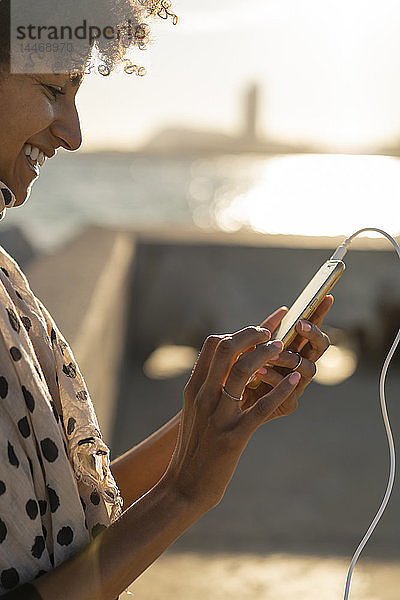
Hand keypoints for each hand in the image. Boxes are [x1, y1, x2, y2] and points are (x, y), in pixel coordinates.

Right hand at [165, 326, 301, 510]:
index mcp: (194, 389)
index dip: (237, 333)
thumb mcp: (194, 411)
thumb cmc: (193, 448)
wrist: (183, 487)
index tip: (256, 333)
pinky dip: (281, 390)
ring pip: (243, 371)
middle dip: (251, 335)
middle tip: (270, 335)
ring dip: (266, 354)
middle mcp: (203, 396)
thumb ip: (207, 387)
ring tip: (282, 349)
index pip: (212, 345)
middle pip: (226, 349)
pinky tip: (295, 380)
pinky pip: (261, 407)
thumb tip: (227, 366)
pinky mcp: (234, 437)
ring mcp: (218, 416)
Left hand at [240, 295, 333, 421]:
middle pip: (320, 348)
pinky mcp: (287, 405)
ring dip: (289, 357)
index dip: (321, 314)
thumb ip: (265, 333)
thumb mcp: (250, 349)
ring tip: (271, 351)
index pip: (312, 330)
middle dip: (313, 334)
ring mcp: (296, 387)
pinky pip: (288, 392)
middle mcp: (299, 368)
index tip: (327, 297)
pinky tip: (260, 371)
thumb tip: (284, 310)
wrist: (222, 410)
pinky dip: (274, 379)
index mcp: (293, 351)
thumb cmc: (236, 375)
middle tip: (300, 325)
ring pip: (307, 369)